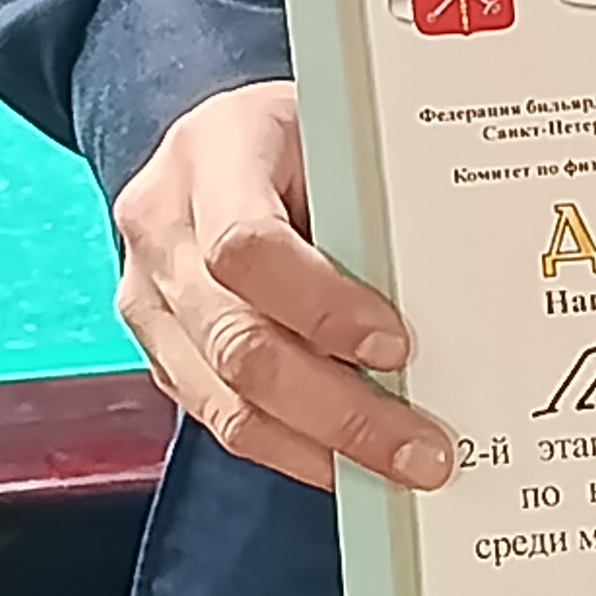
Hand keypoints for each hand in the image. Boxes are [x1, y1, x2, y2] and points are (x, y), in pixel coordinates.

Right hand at [113, 78, 452, 496]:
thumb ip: (363, 198)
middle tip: (417, 446)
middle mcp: (162, 228)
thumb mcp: (328, 128)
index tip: (395, 344)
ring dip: (318, 449)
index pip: (247, 245)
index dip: (321, 305)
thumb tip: (446, 290)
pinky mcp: (159, 353)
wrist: (213, 138)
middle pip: (237, 343)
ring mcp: (149, 299)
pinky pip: (221, 420)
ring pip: (225, 402)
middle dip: (336, 409)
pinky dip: (290, 451)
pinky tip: (345, 461)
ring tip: (394, 467)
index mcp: (211, 151)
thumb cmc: (290, 132)